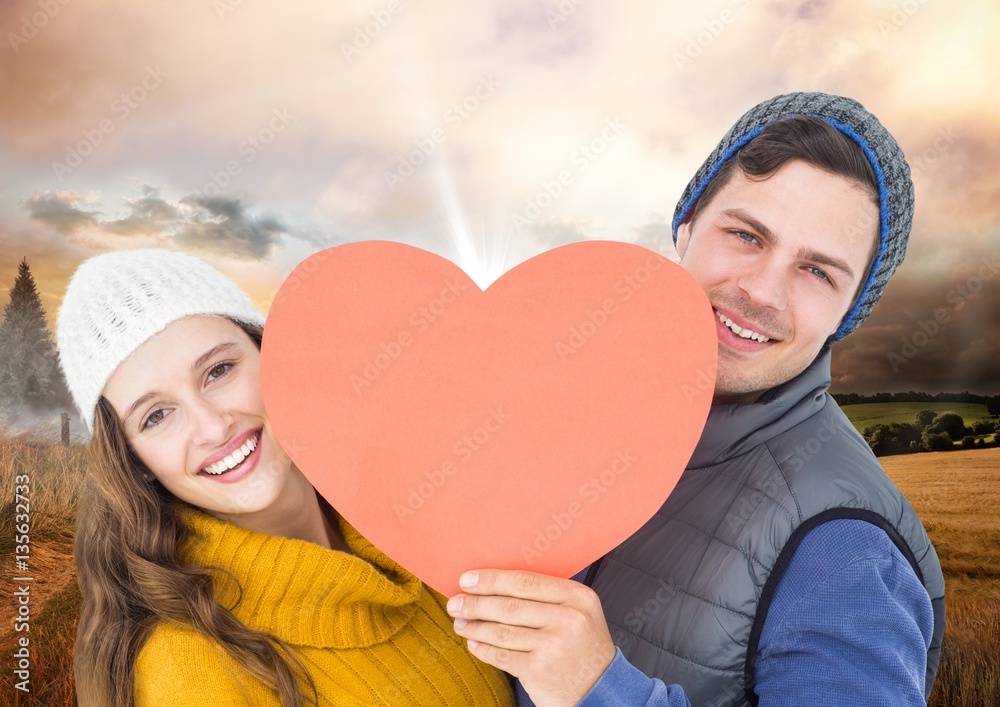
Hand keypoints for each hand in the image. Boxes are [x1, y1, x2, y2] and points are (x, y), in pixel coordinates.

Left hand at [447, 569, 616, 706]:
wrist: (601, 690)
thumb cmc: (582, 646)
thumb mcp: (577, 612)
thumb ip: (546, 596)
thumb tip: (494, 583)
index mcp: (577, 596)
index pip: (526, 582)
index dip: (492, 579)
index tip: (467, 579)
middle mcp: (568, 618)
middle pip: (509, 606)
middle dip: (476, 603)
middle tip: (454, 602)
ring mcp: (554, 646)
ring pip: (502, 631)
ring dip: (475, 626)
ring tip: (460, 623)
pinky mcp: (540, 671)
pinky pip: (502, 655)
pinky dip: (483, 648)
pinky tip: (474, 643)